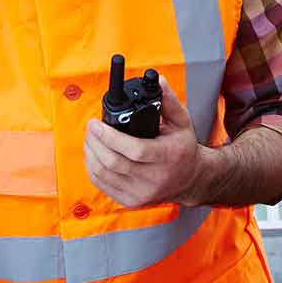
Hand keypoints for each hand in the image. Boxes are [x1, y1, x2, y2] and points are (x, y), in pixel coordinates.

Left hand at [84, 75, 207, 207]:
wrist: (190, 179)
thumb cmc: (183, 149)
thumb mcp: (182, 122)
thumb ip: (169, 101)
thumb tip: (159, 81)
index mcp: (168, 157)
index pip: (134, 150)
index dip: (110, 137)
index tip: (97, 124)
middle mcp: (155, 178)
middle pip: (114, 163)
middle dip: (95, 142)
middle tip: (91, 128)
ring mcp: (142, 193)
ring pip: (104, 175)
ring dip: (91, 154)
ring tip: (90, 139)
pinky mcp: (132, 201)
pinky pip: (103, 185)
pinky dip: (93, 169)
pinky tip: (94, 155)